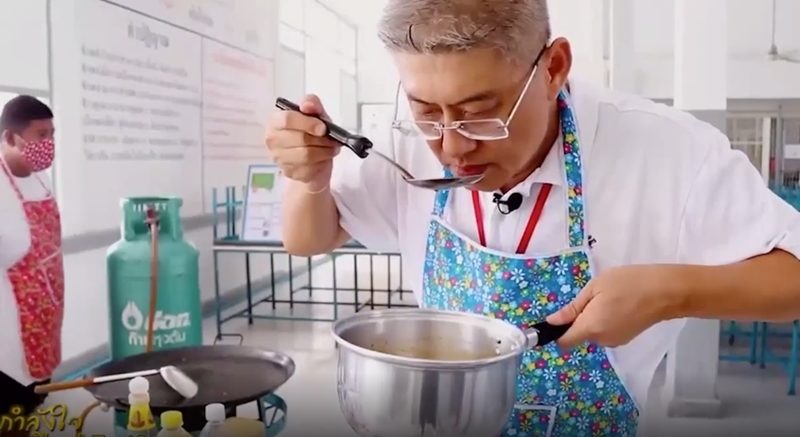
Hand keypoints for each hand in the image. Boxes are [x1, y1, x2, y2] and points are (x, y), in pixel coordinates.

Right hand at [264, 94, 339, 190]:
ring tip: (331, 148)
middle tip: (333, 139)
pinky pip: (310, 169)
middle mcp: (273, 140)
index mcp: (275, 122)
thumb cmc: (312, 133)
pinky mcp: (290, 173)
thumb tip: (307, 105)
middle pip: (300, 138)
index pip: (287, 119)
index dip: (307, 123)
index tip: (323, 128)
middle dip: (322, 139)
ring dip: (325, 151)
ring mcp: (279, 159)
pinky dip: (322, 163)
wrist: (313, 158)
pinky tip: (324, 158)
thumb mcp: (316, 115)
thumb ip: (312, 104)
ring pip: (307, 155)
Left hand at [546, 265, 683, 348]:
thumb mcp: (596, 288)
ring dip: (594, 318)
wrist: (666, 292)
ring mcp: (616, 340)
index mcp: (590, 328)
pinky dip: (607, 320)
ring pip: (594, 332)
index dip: (557, 332)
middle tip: (594, 296)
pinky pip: (607, 331)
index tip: (559, 317)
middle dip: (580, 318)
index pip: (564, 342)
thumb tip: (552, 322)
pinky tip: (620, 304)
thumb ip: (573, 308)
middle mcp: (601, 340)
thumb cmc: (628, 283)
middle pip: (579, 334)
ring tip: (610, 297)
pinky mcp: (627, 338)